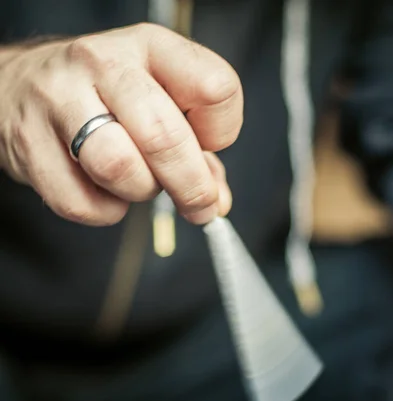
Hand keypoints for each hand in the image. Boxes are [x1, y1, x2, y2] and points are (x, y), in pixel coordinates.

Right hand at [0, 24, 242, 225]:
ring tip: (134, 183)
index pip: (214, 88)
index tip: (210, 148)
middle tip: (199, 206)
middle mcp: (103, 64)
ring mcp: (59, 100)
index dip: (221, 132)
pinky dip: (102, 211)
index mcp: (150, 46)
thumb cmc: (102, 98)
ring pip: (119, 169)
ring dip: (138, 192)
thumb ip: (197, 149)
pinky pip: (82, 203)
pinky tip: (99, 188)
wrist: (19, 86)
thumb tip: (216, 200)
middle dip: (191, 186)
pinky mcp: (28, 143)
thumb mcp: (157, 100)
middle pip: (163, 137)